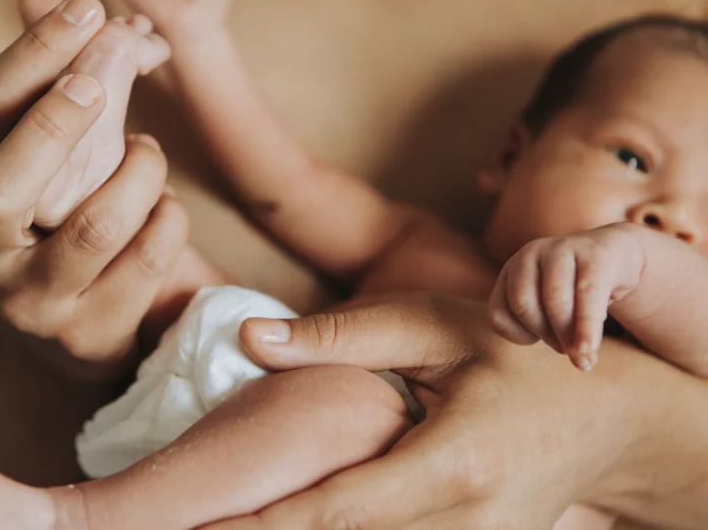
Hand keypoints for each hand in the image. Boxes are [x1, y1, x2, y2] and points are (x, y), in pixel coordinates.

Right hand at [0, 0, 187, 378]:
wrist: (74, 329)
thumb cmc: (61, 219)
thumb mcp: (48, 157)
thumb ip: (54, 85)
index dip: (32, 54)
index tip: (85, 7)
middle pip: (2, 185)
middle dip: (54, 122)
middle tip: (102, 75)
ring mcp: (31, 302)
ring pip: (95, 226)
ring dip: (140, 173)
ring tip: (148, 154)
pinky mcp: (88, 335)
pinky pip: (148, 259)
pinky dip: (169, 216)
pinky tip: (165, 204)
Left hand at [199, 292, 643, 529]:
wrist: (609, 420)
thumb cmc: (518, 360)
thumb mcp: (436, 329)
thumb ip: (342, 336)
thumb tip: (250, 337)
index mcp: (452, 467)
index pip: (333, 511)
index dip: (260, 527)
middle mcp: (464, 526)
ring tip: (231, 528)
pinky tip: (293, 523)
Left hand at [487, 224, 644, 370]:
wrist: (618, 252)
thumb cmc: (578, 288)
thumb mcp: (550, 304)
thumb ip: (542, 325)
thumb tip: (564, 358)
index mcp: (511, 270)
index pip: (497, 313)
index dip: (518, 336)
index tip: (540, 342)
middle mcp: (529, 254)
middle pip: (523, 306)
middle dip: (546, 336)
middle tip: (568, 350)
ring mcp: (559, 249)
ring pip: (553, 301)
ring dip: (568, 336)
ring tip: (584, 353)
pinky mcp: (594, 255)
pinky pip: (587, 295)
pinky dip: (587, 328)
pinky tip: (590, 349)